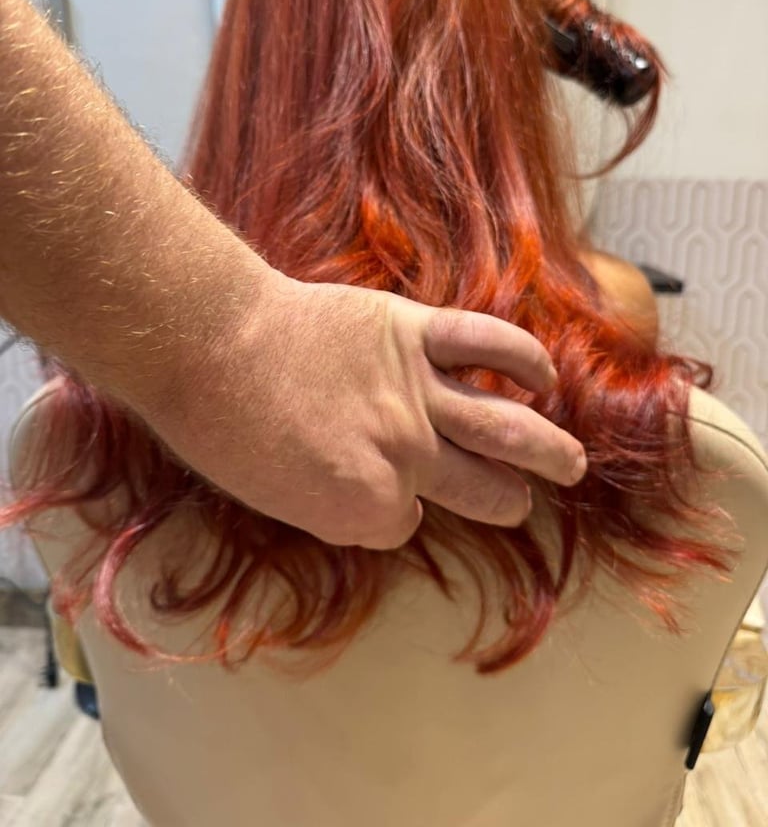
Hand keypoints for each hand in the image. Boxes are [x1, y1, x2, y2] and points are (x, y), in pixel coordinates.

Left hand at [149, 271, 585, 548]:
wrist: (210, 343)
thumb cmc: (223, 426)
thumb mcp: (276, 499)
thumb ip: (343, 507)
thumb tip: (386, 502)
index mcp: (366, 508)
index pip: (404, 523)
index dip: (392, 510)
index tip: (375, 495)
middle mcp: (405, 457)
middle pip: (482, 490)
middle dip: (504, 500)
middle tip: (520, 500)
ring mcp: (417, 393)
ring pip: (507, 428)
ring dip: (549, 451)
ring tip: (572, 463)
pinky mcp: (414, 332)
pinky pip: (487, 345)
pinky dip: (522, 359)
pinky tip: (542, 377)